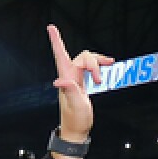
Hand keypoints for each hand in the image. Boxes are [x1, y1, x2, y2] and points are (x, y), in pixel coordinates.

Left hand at [46, 25, 112, 142]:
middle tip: (100, 80)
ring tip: (106, 74)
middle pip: (83, 56)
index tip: (50, 27)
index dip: (56, 41)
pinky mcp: (83, 84)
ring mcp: (76, 79)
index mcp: (66, 78)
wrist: (77, 131)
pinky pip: (92, 69)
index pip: (60, 55)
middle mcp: (70, 76)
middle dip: (96, 63)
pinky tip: (106, 70)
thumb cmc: (75, 120)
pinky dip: (100, 67)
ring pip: (89, 61)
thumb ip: (70, 91)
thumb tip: (59, 81)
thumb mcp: (75, 105)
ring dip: (99, 64)